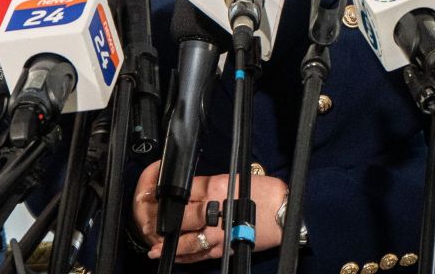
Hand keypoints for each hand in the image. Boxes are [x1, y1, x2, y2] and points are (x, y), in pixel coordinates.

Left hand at [131, 161, 287, 262]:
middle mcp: (215, 207)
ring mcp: (219, 229)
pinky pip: (201, 253)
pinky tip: (176, 256)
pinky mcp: (226, 246)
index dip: (167, 192)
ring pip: (187, 238)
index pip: (185, 188)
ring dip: (168, 243)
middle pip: (181, 213)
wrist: (286, 211)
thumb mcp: (239, 177)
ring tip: (154, 248)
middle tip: (148, 222)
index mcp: (218, 185)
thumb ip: (215, 183)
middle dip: (163, 219)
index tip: (156, 194)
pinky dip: (186, 256)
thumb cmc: (267, 193)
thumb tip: (196, 188)